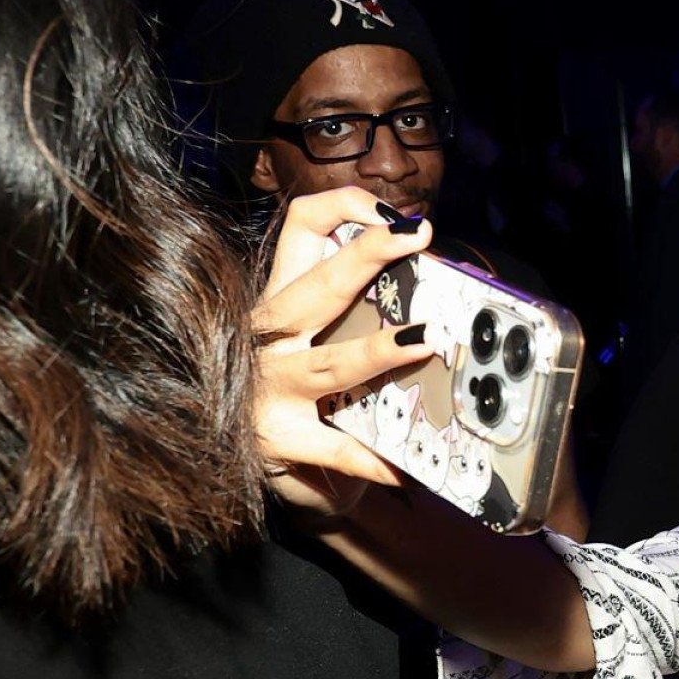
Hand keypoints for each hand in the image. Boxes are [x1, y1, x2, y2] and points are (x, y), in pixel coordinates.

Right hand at [252, 188, 435, 514]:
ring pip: (329, 362)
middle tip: (417, 236)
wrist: (242, 456)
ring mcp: (268, 385)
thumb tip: (436, 300)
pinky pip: (336, 447)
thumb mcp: (314, 337)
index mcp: (282, 297)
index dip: (345, 208)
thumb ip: (358, 313)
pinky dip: (374, 460)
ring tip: (426, 340)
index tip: (396, 215)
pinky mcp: (277, 437)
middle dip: (368, 254)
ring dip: (380, 351)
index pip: (302, 228)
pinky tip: (407, 469)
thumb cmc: (296, 390)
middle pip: (319, 284)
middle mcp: (267, 333)